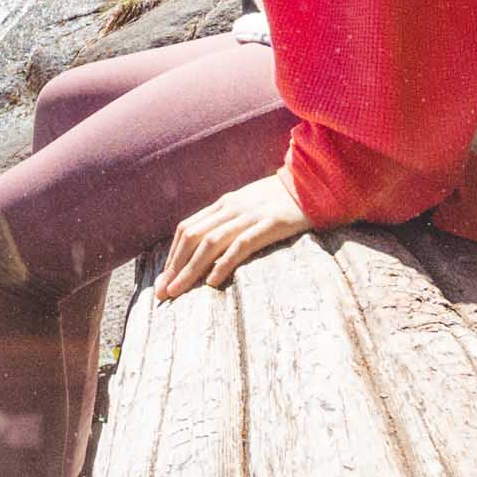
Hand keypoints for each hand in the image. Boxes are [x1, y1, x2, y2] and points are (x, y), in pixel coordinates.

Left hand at [153, 171, 312, 301]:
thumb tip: (209, 248)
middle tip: (162, 292)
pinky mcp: (270, 224)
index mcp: (224, 204)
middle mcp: (231, 207)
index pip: (187, 228)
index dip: (172, 254)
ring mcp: (250, 215)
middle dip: (174, 266)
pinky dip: (223, 263)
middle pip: (192, 237)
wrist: (314, 183)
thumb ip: (230, 221)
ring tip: (177, 292)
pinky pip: (241, 245)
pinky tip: (212, 282)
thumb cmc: (281, 200)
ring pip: (210, 243)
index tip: (163, 279)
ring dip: (190, 269)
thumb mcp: (250, 206)